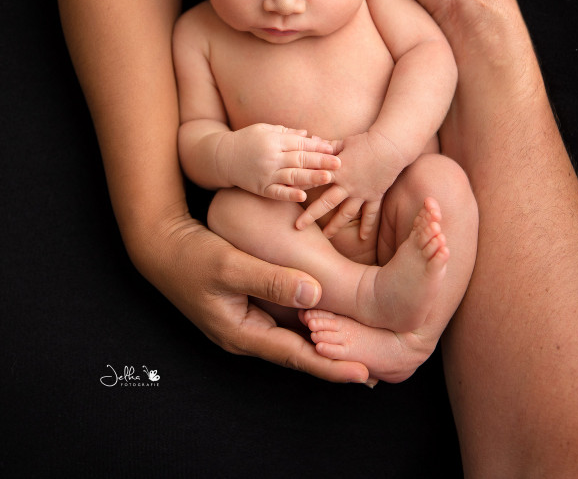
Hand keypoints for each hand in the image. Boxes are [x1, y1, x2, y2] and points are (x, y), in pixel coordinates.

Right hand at [130, 211, 369, 383]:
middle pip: (298, 352)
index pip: (294, 355)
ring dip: (323, 342)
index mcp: (242, 332)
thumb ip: (270, 279)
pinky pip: (285, 318)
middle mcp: (247, 332)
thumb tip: (313, 294)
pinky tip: (327, 318)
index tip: (363, 373)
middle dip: (333, 360)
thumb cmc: (191, 256)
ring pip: (293, 336)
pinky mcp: (249, 305)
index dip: (330, 365)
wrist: (162, 246)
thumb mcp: (230, 265)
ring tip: (358, 348)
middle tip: (374, 369)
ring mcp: (247, 320)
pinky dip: (309, 321)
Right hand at [221, 124, 340, 200]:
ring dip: (311, 177)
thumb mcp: (264, 129)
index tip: (333, 148)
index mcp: (273, 140)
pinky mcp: (260, 188)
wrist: (221, 158)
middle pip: (299, 158)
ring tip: (328, 178)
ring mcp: (265, 173)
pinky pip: (277, 192)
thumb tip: (308, 135)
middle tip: (339, 163)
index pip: (299, 143)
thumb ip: (286, 132)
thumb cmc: (246, 140)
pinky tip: (303, 196)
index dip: (317, 146)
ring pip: (292, 176)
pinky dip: (290, 194)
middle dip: (320, 161)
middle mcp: (270, 156)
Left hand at [295, 130, 404, 238]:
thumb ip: (327, 146)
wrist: (391, 146)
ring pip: (346, 213)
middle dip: (310, 215)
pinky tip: (363, 238)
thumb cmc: (366, 141)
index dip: (299, 186)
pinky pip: (370, 213)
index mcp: (336, 171)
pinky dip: (367, 225)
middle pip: (326, 203)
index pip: (314, 180)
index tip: (286, 194)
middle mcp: (347, 185)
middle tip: (298, 227)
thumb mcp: (344, 142)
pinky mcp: (374, 196)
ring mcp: (361, 193)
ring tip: (326, 236)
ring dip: (336, 226)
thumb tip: (310, 140)